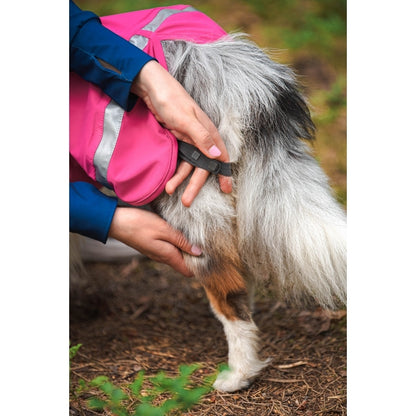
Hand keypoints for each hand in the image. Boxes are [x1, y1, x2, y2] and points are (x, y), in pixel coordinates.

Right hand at [108, 207, 200, 276]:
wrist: (116, 222)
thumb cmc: (140, 224)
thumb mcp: (164, 230)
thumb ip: (181, 241)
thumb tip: (198, 252)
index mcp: (167, 256)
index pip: (188, 271)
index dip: (200, 266)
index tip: (211, 256)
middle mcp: (162, 257)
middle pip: (184, 263)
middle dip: (195, 257)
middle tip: (208, 243)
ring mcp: (156, 252)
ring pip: (177, 255)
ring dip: (186, 248)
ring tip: (196, 236)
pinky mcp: (152, 245)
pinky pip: (169, 248)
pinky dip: (177, 243)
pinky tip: (181, 232)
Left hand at [131, 60, 231, 206]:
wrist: (151, 88)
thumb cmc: (171, 100)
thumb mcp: (187, 120)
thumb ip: (202, 138)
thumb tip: (219, 156)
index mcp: (208, 132)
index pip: (221, 157)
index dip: (223, 173)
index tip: (226, 190)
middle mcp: (200, 138)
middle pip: (201, 166)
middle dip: (196, 184)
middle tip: (187, 202)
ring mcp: (187, 140)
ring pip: (188, 165)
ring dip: (180, 179)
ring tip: (170, 192)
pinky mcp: (176, 140)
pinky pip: (178, 160)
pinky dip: (174, 171)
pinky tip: (168, 180)